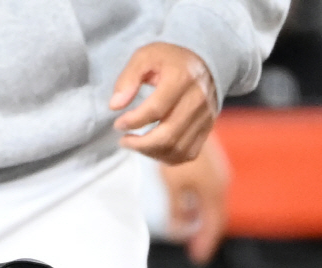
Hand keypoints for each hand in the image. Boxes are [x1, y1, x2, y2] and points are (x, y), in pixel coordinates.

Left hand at [111, 42, 217, 163]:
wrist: (203, 63)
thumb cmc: (168, 61)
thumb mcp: (145, 57)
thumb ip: (128, 78)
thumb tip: (115, 105)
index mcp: (182, 78)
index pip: (155, 110)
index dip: (132, 122)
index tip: (118, 123)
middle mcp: (198, 99)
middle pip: (167, 136)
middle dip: (139, 144)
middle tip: (124, 140)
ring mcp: (205, 116)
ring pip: (175, 149)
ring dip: (149, 152)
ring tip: (135, 144)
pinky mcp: (207, 129)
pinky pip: (185, 154)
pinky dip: (165, 156)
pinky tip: (152, 148)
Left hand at [159, 132, 229, 264]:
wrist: (187, 120)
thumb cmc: (177, 150)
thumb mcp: (173, 185)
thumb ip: (177, 210)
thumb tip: (178, 232)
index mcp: (214, 191)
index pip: (213, 226)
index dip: (206, 244)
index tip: (199, 259)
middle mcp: (219, 184)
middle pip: (215, 219)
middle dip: (205, 236)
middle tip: (197, 254)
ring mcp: (217, 176)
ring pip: (212, 207)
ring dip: (202, 222)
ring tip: (192, 235)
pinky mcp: (210, 169)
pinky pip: (208, 196)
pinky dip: (200, 208)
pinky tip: (190, 211)